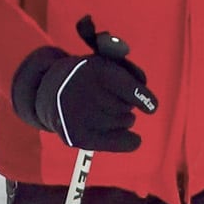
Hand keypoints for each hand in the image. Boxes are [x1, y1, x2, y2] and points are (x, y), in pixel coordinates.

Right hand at [11, 44, 157, 151]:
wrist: (52, 92)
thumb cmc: (88, 77)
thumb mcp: (103, 61)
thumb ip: (127, 69)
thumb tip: (145, 91)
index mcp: (93, 69)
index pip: (128, 88)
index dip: (142, 97)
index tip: (152, 108)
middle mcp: (84, 92)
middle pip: (127, 107)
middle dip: (127, 105)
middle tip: (112, 101)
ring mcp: (79, 117)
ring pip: (124, 123)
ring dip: (124, 119)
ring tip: (109, 113)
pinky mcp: (77, 136)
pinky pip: (117, 143)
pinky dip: (129, 141)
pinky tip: (133, 139)